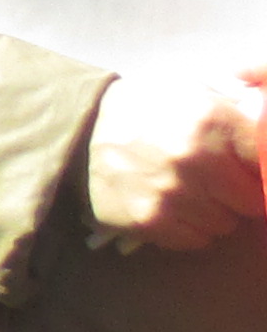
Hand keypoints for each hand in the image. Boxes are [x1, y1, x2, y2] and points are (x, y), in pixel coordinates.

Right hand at [85, 67, 266, 250]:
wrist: (83, 127)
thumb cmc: (151, 107)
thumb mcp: (198, 92)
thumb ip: (241, 114)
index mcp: (213, 122)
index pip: (266, 165)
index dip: (261, 171)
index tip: (250, 172)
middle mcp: (195, 160)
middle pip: (250, 202)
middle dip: (237, 194)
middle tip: (216, 181)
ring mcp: (172, 194)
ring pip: (223, 224)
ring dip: (212, 212)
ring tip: (188, 191)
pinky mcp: (148, 220)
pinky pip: (194, 239)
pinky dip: (188, 228)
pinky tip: (171, 206)